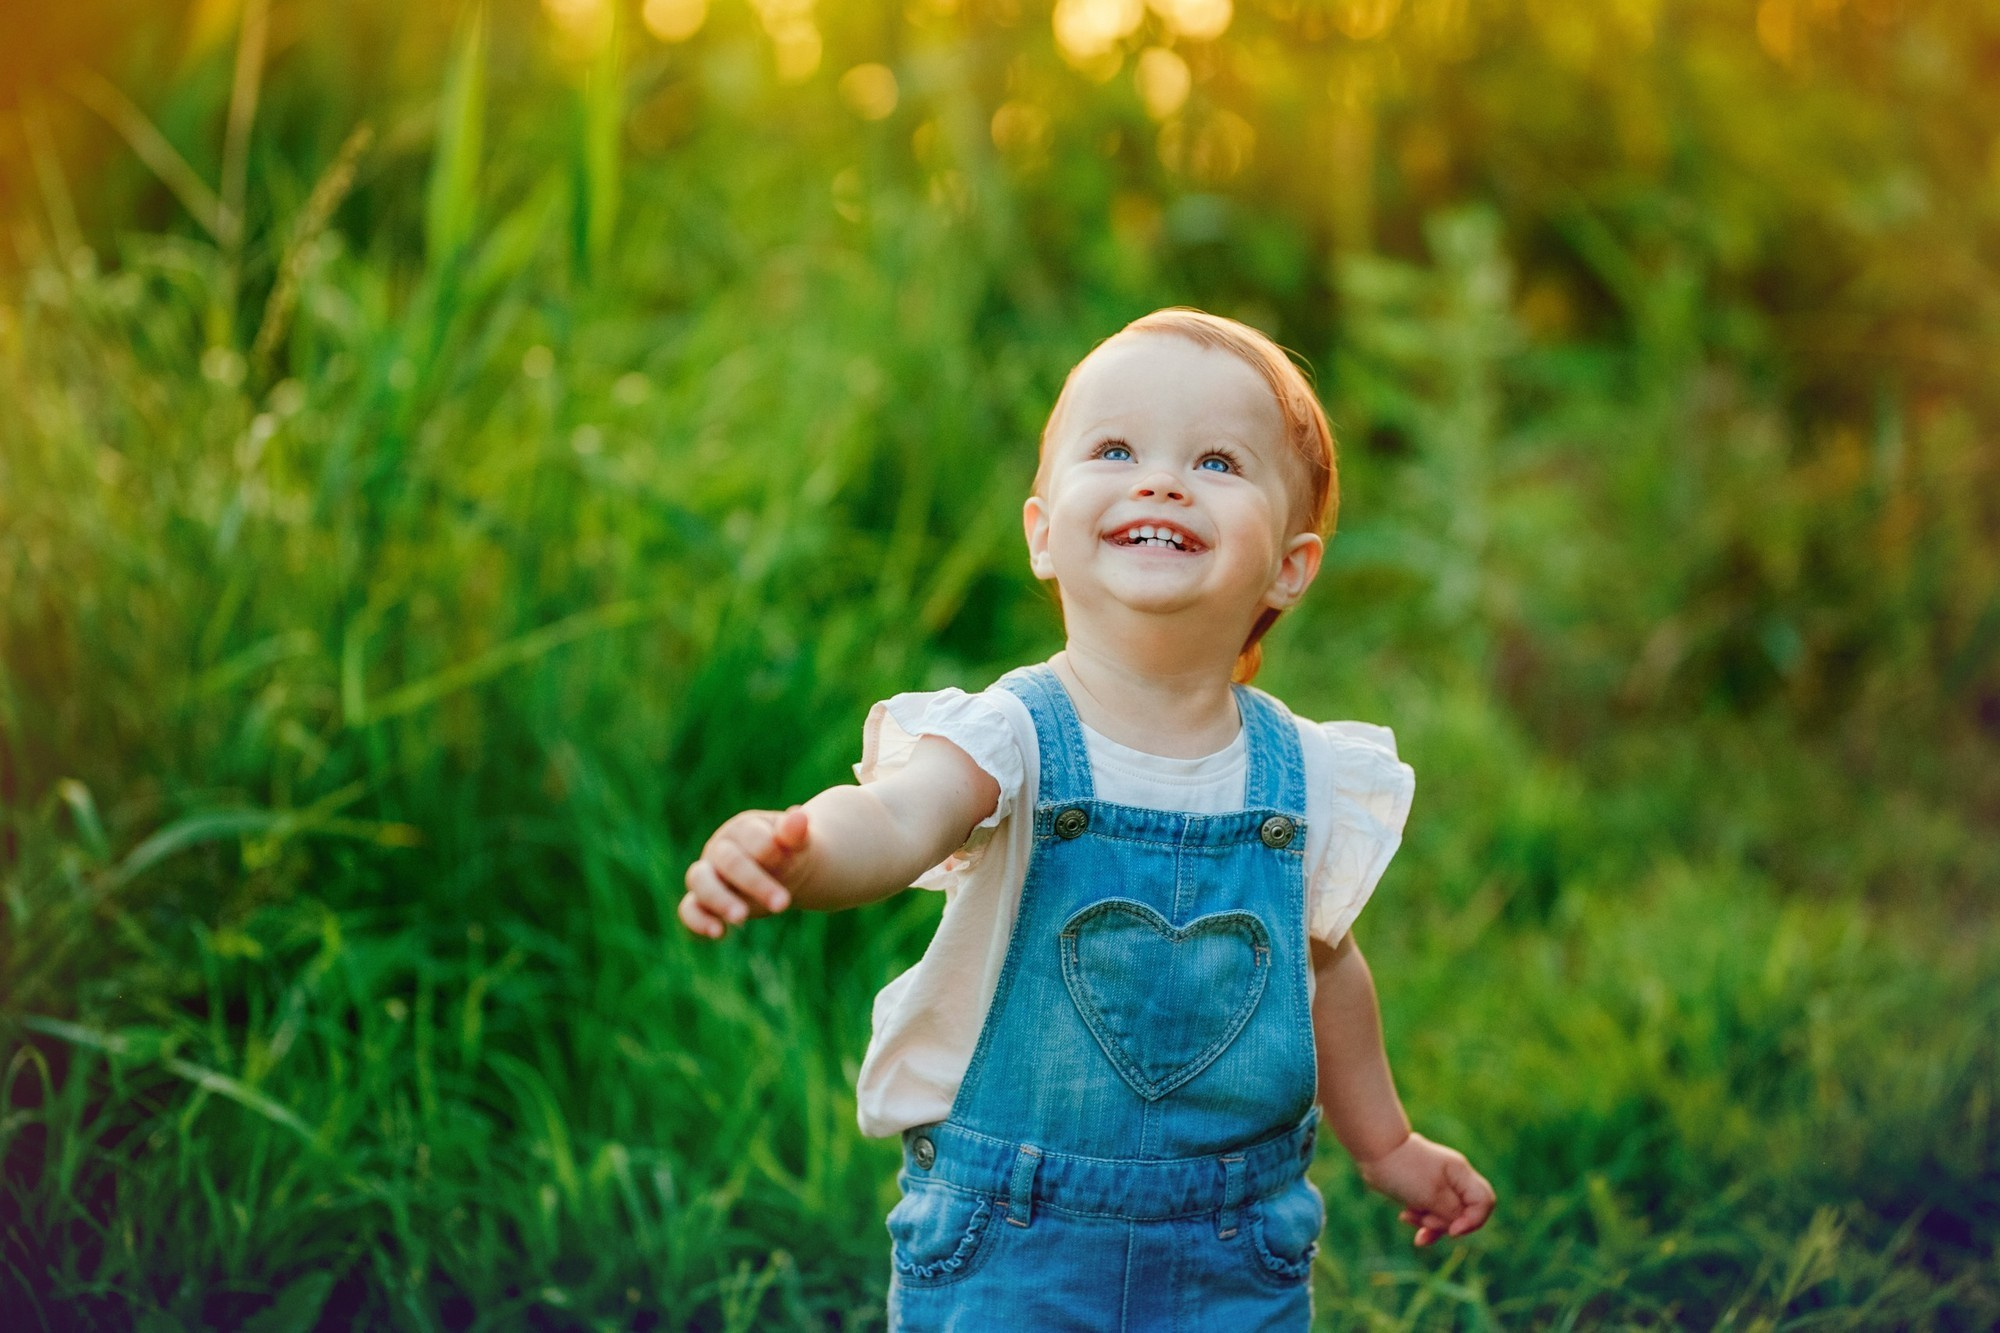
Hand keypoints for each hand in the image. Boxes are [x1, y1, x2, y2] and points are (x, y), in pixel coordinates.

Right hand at [679, 806, 809, 938]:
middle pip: (728, 861)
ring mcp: (707, 873)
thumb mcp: (796, 842)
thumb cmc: (787, 852)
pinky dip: (698, 921)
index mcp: (743, 828)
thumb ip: (794, 832)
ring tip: (742, 919)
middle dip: (755, 882)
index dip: (767, 850)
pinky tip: (719, 933)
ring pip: (699, 880)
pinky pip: (688, 909)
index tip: (788, 862)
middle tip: (783, 904)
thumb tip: (798, 815)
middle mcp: (719, 848)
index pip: (750, 836)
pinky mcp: (701, 900)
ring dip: (720, 900)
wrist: (782, 869)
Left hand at [1358, 1131, 1495, 1246]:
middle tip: (1424, 1220)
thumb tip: (1461, 1224)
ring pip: (1445, 1216)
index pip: (1484, 1202)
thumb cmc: (1405, 1170)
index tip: (1452, 1230)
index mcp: (1461, 1175)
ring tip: (1408, 1218)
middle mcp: (1454, 1180)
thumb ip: (1453, 1212)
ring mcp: (1439, 1186)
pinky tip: (1404, 1217)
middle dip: (1444, 1224)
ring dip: (1429, 1224)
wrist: (1375, 1152)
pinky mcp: (1423, 1192)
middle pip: (1464, 1213)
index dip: (1473, 1221)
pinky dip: (1419, 1219)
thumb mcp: (1432, 1195)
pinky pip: (1429, 1212)